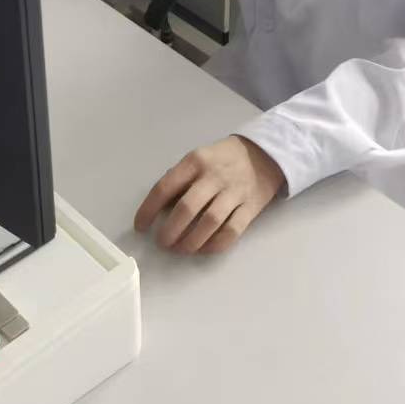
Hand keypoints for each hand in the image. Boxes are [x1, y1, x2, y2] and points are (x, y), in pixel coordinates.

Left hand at [134, 135, 284, 254]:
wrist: (264, 154)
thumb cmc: (221, 159)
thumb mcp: (198, 158)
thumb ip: (180, 179)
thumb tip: (158, 209)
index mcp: (195, 161)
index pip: (165, 187)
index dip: (149, 209)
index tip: (140, 226)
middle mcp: (214, 176)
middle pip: (187, 208)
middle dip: (170, 231)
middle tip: (162, 243)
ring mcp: (234, 192)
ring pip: (209, 222)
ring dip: (190, 241)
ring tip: (180, 249)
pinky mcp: (250, 207)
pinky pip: (231, 231)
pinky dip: (215, 245)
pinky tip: (203, 250)